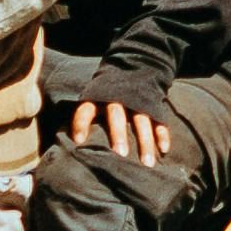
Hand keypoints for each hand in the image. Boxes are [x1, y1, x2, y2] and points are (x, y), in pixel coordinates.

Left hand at [62, 88, 185, 169]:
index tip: (78, 141)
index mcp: (98, 97)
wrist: (135, 66)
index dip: (81, 123)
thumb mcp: (91, 97)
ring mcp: (138, 102)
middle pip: (117, 116)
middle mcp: (117, 98)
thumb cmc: (105, 93)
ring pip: (142, 122)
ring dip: (144, 142)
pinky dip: (162, 135)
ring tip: (146, 163)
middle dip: (119, 135)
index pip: (86, 110)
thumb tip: (67, 142)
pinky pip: (160, 121)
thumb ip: (82, 117)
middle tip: (119, 154)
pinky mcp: (154, 106)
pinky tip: (164, 150)